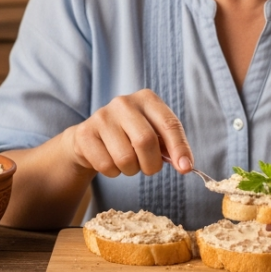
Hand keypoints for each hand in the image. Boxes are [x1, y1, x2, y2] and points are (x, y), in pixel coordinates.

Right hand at [57, 89, 193, 177]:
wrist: (91, 138)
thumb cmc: (130, 136)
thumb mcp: (154, 134)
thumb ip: (171, 146)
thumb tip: (185, 165)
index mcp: (146, 99)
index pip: (169, 124)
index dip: (179, 148)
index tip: (185, 168)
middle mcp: (124, 103)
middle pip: (146, 141)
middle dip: (151, 164)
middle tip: (149, 168)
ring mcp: (102, 116)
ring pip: (125, 158)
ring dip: (131, 170)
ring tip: (127, 162)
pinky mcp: (85, 133)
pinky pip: (106, 165)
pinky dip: (113, 172)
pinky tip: (110, 160)